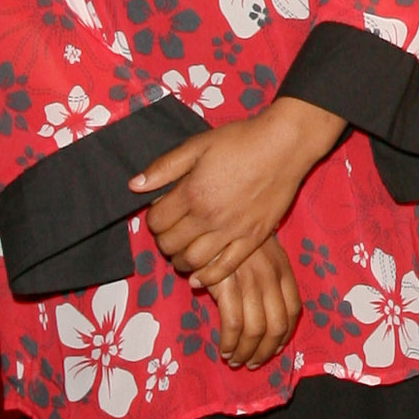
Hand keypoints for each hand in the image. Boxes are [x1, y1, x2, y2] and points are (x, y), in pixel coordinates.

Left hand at [130, 99, 344, 287]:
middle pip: (171, 244)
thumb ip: (165, 167)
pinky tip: (199, 276)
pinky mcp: (253, 239)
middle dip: (164, 241)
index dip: (153, 220)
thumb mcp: (198, 145)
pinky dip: (208, 277)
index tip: (160, 214)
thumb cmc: (241, 141)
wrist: (284, 146)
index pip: (157, 221)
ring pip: (194, 261)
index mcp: (192, 193)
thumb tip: (134, 186)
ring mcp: (232, 231)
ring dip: (181, 261)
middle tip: (169, 233)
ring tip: (181, 253)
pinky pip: (226, 268)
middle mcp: (209, 217)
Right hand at [210, 237, 302, 369]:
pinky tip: (224, 349)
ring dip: (246, 352)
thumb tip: (268, 321)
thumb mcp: (262, 255)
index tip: (274, 349)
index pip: (293, 310)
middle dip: (265, 351)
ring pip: (256, 330)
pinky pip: (233, 324)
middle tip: (253, 363)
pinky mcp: (227, 285)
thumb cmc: (233, 240)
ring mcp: (250, 281)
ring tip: (236, 361)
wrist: (211, 220)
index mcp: (283, 270)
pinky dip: (230, 342)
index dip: (285, 335)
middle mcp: (270, 277)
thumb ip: (270, 282)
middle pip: (277, 326)